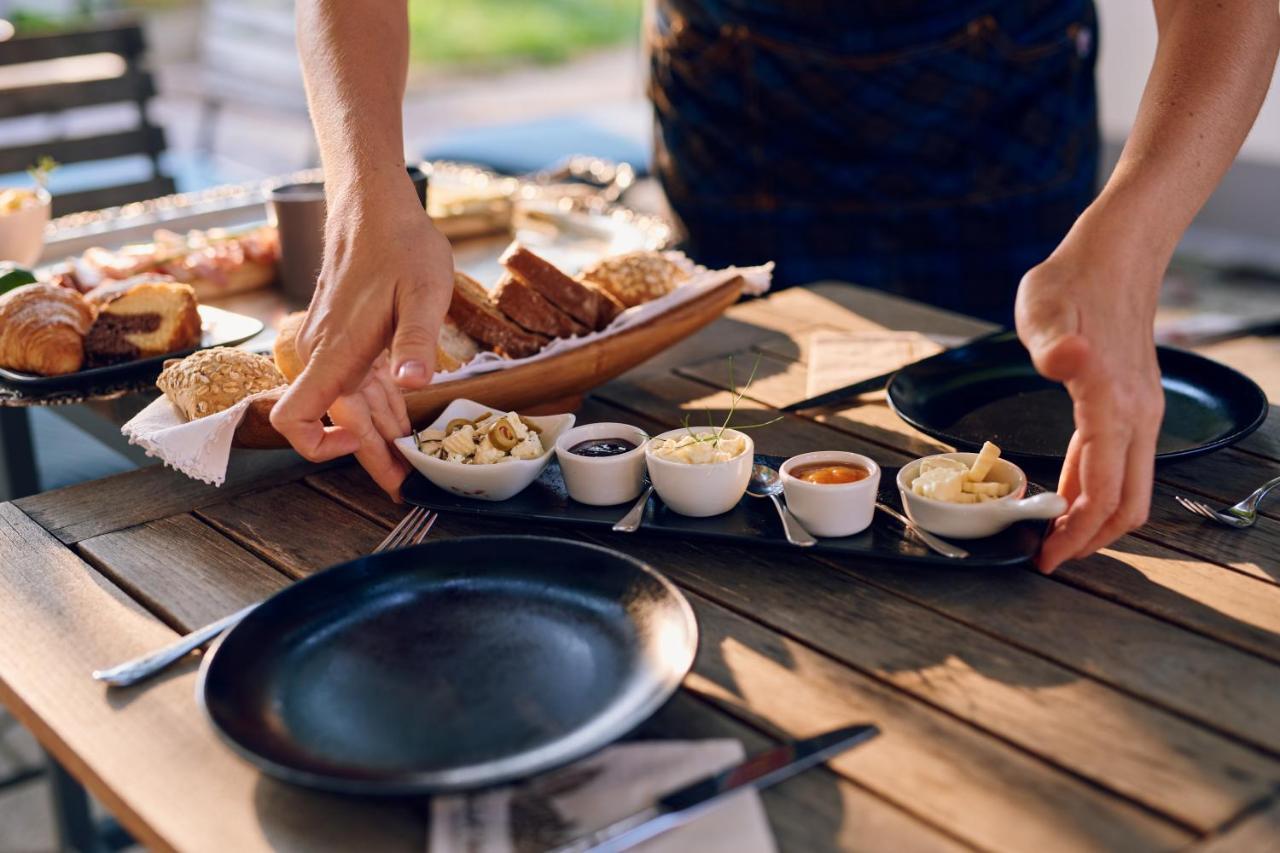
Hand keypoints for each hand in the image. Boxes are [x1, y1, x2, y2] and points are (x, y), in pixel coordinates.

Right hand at [270, 178, 452, 486]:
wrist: (374, 205)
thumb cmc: (400, 243)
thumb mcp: (424, 292)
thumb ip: (418, 339)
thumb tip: (414, 382)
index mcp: (336, 352)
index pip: (296, 417)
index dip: (321, 447)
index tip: (366, 451)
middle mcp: (326, 355)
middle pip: (333, 423)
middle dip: (370, 457)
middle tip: (408, 484)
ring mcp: (334, 348)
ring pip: (349, 406)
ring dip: (378, 434)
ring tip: (415, 460)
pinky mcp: (347, 339)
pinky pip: (358, 384)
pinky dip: (381, 406)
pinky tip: (407, 420)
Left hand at [1015, 219, 1164, 572]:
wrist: (1116, 255)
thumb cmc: (1071, 281)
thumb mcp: (1041, 306)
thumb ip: (1049, 341)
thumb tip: (1065, 360)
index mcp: (1111, 401)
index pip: (1101, 490)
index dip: (1075, 532)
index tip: (1044, 557)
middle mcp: (1136, 415)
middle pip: (1125, 505)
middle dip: (1089, 540)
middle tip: (1046, 557)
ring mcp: (1140, 412)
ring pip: (1128, 489)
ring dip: (1093, 519)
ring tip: (1050, 535)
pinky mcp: (1134, 406)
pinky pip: (1118, 464)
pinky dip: (1094, 489)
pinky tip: (1065, 494)